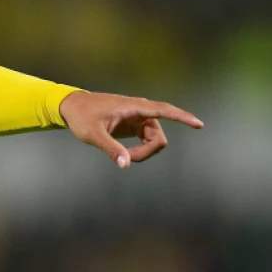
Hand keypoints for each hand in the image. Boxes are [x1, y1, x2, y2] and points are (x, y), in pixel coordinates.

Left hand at [58, 91, 203, 168]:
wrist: (72, 108)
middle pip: (159, 136)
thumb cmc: (81, 117)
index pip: (163, 110)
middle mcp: (140, 111)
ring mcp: (139, 118)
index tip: (199, 124)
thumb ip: (110, 149)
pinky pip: (148, 141)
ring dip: (144, 152)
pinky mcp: (135, 125)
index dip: (182, 117)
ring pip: (155, 140)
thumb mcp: (92, 134)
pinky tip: (125, 153)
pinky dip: (141, 150)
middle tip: (127, 158)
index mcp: (133, 107)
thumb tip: (126, 164)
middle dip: (149, 151)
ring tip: (122, 155)